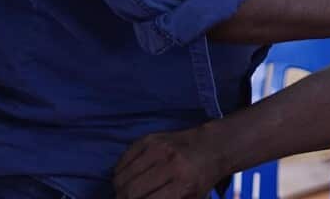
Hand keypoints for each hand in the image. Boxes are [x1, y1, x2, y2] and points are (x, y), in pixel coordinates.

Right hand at [113, 123, 228, 198]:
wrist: (211, 146)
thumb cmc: (201, 178)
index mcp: (184, 185)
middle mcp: (171, 165)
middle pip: (132, 191)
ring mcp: (159, 149)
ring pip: (123, 175)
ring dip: (118, 188)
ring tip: (122, 192)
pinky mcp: (150, 138)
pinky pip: (123, 158)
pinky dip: (119, 171)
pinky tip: (124, 177)